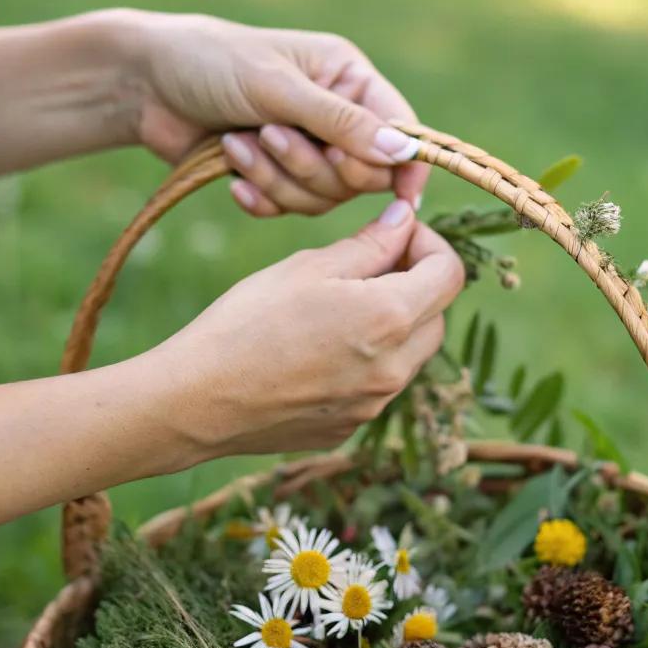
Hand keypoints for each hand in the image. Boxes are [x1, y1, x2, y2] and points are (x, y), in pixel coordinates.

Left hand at [129, 11, 427, 213]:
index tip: (403, 199)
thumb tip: (403, 151)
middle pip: (362, 175)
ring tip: (237, 144)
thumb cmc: (211, 62)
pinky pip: (288, 209)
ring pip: (323, 197)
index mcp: (349, 78)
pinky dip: (261, 197)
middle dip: (313, 165)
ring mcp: (305, 148)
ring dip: (277, 178)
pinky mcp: (274, 177)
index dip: (404, 165)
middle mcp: (336, 115)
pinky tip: (232, 178)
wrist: (144, 84)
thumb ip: (341, 122)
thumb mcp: (277, 87)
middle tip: (271, 135)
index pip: (401, 129)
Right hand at [143, 199, 463, 465]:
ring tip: (335, 310)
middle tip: (364, 268)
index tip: (395, 234)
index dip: (428, 243)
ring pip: (409, 354)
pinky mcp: (350, 427)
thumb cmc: (245, 323)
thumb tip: (406, 220)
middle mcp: (395, 370)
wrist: (197, 401)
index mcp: (390, 319)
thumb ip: (370, 244)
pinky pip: (376, 386)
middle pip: (436, 315)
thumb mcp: (308, 268)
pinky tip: (314, 352)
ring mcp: (374, 406)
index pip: (450, 273)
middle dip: (413, 284)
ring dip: (390, 325)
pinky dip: (364, 362)